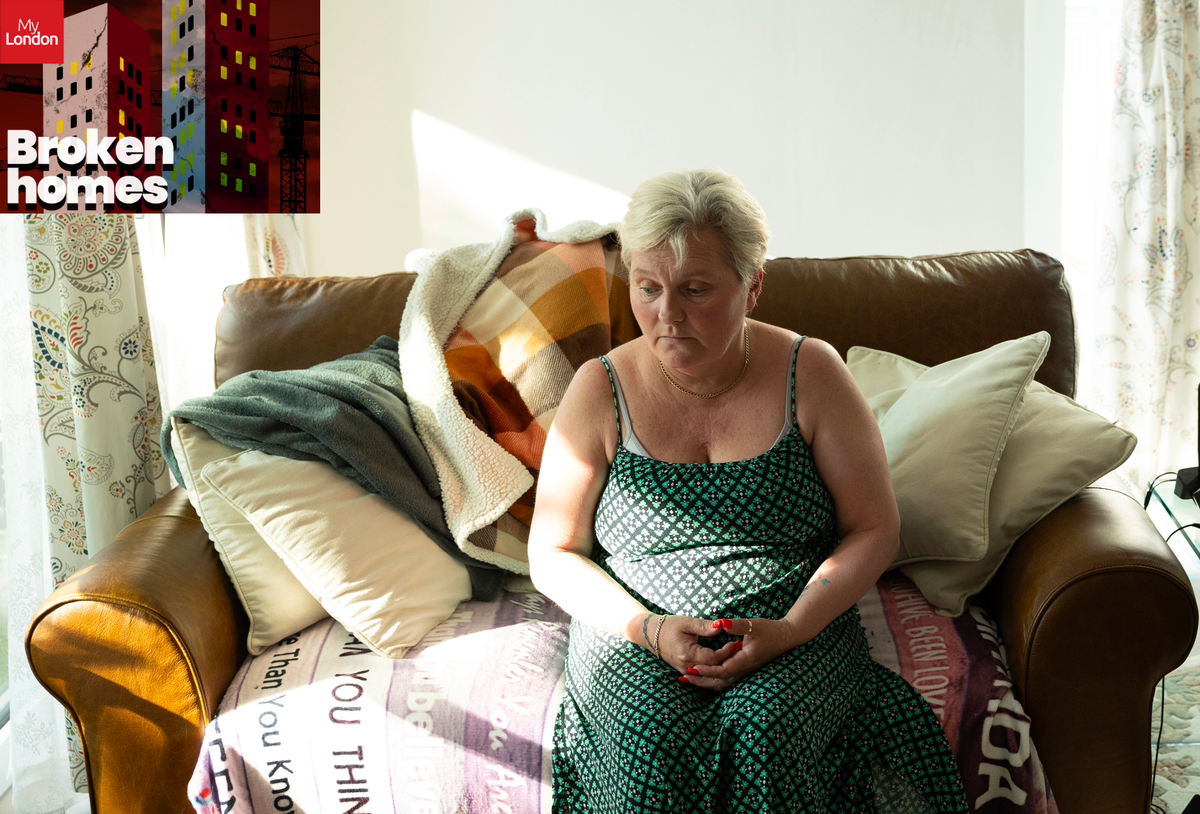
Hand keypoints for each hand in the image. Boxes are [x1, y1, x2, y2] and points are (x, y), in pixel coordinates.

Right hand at [646, 614, 736, 675]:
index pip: (714, 658)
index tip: (736, 642)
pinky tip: (725, 663)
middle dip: (728, 660)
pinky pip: (704, 676)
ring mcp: (686, 671)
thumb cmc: (669, 626)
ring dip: (723, 667)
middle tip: (740, 650)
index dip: (727, 651)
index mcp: (688, 654)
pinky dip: (715, 671)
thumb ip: (705, 626)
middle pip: (714, 669)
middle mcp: (687, 667)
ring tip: (735, 656)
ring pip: (710, 676)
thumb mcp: (687, 623)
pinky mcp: (686, 672)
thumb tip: (722, 625)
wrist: (652, 635)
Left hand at [680, 617, 801, 690]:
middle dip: (701, 680)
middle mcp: (744, 669)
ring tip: (689, 679)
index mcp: (745, 660)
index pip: (722, 670)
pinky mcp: (744, 670)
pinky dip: (713, 680)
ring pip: (722, 683)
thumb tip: (721, 623)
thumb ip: (736, 625)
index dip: (707, 670)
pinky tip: (703, 677)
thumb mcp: (752, 625)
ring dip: (705, 682)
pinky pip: (726, 679)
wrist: (785, 637)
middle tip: (684, 678)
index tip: (692, 667)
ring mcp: (745, 671)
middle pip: (719, 681)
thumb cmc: (770, 630)